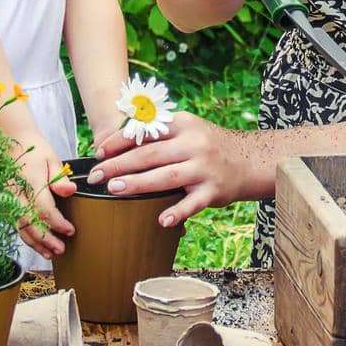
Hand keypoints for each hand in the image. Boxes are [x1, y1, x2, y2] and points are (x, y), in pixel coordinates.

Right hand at [14, 142, 77, 258]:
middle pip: (30, 223)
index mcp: (30, 181)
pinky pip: (16, 223)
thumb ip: (60, 178)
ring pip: (21, 227)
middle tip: (60, 250)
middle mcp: (17, 193)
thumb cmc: (34, 149)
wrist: (12, 140)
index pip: (44, 209)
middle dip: (45, 239)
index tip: (70, 231)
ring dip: (35, 242)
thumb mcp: (52, 159)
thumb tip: (70, 192)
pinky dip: (26, 236)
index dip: (57, 223)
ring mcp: (9, 198)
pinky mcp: (7, 201)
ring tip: (49, 254)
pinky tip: (36, 244)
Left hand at [88, 112, 256, 227]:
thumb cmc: (209, 146)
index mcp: (184, 125)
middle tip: (96, 175)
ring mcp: (204, 169)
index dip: (119, 141)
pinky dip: (177, 212)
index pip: (146, 131)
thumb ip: (160, 133)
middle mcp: (194, 144)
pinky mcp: (213, 191)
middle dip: (119, 164)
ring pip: (166, 177)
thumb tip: (119, 142)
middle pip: (151, 154)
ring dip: (138, 183)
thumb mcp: (188, 129)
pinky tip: (161, 220)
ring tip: (115, 189)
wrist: (249, 161)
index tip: (98, 152)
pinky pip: (193, 203)